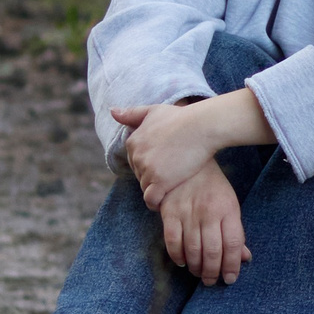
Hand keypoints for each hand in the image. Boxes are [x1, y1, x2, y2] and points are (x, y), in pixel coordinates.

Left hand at [112, 88, 273, 209]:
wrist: (201, 126)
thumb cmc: (182, 117)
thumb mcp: (154, 111)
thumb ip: (131, 114)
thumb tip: (112, 111)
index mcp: (132, 142)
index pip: (135, 162)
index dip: (150, 164)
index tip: (165, 163)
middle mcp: (136, 156)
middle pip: (140, 176)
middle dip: (152, 177)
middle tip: (171, 174)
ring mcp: (147, 170)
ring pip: (146, 188)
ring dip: (157, 190)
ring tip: (172, 187)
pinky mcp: (160, 182)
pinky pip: (152, 199)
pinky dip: (157, 202)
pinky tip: (167, 199)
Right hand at [158, 163, 249, 285]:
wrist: (187, 160)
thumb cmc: (213, 187)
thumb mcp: (230, 204)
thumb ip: (235, 231)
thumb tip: (244, 258)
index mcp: (228, 210)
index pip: (233, 244)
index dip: (232, 265)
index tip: (230, 278)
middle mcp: (209, 213)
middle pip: (213, 251)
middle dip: (213, 272)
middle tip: (212, 281)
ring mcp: (188, 213)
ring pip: (192, 250)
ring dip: (196, 268)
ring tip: (199, 274)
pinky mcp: (169, 212)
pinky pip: (172, 241)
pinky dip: (177, 256)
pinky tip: (182, 262)